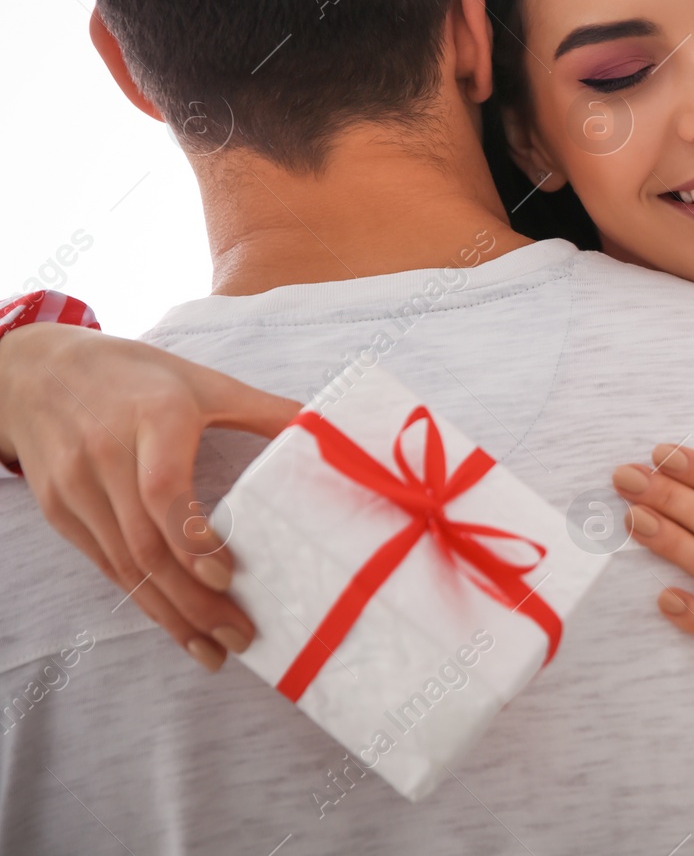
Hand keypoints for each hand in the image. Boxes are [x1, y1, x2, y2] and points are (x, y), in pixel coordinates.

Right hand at [0, 323, 300, 669]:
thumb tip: (329, 429)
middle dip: (194, 600)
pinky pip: (106, 566)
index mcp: (152, 419)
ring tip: (214, 649)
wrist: (37, 371)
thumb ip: (264, 408)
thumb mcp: (202, 380)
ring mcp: (77, 488)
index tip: (228, 576)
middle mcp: (107, 456)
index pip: (164, 490)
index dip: (192, 538)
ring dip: (171, 615)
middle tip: (241, 636)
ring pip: (125, 566)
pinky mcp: (60, 512)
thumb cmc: (136, 375)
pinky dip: (143, 601)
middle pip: (146, 543)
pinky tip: (176, 626)